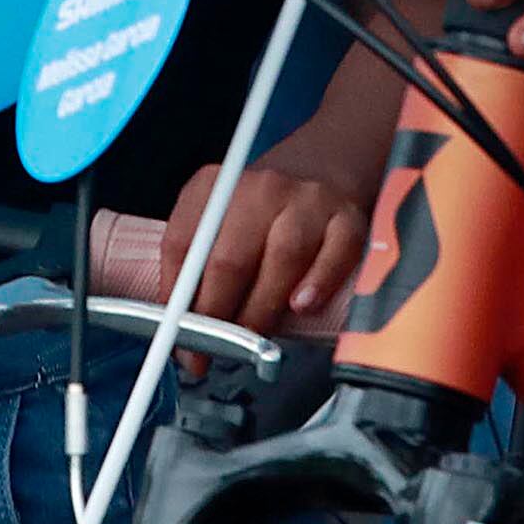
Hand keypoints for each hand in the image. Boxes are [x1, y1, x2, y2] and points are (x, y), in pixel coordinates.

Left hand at [159, 161, 365, 334]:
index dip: (177, 298)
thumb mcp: (216, 223)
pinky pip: (335, 254)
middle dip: (217, 315)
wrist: (317, 172)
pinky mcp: (347, 219)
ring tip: (253, 339)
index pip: (183, 244)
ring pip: (282, 258)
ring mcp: (306, 201)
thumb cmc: (260, 215)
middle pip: (230, 258)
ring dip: (263, 309)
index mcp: (215, 188)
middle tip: (214, 350)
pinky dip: (318, 284)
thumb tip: (181, 332)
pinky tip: (302, 306)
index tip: (179, 335)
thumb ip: (196, 267)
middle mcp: (260, 189)